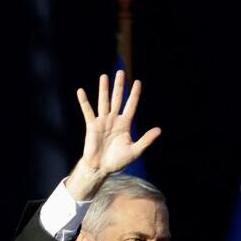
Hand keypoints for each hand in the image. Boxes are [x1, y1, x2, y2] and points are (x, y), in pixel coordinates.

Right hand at [65, 70, 161, 199]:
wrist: (102, 168)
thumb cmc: (118, 160)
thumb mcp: (135, 150)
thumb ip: (146, 140)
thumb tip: (159, 130)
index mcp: (125, 124)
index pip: (131, 105)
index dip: (134, 94)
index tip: (137, 82)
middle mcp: (114, 120)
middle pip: (117, 99)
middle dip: (119, 86)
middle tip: (121, 72)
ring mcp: (102, 121)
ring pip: (103, 102)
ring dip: (103, 89)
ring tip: (104, 77)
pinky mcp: (92, 126)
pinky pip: (88, 111)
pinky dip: (84, 102)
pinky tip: (81, 91)